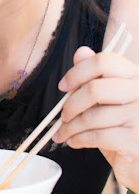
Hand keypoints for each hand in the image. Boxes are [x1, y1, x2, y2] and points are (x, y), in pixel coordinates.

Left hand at [53, 46, 138, 192]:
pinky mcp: (135, 140)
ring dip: (69, 127)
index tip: (64, 87)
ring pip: (91, 116)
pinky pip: (96, 136)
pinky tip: (74, 141)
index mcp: (135, 76)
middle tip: (62, 116)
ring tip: (62, 134)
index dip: (78, 72)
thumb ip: (96, 77)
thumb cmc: (123, 127)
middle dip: (70, 105)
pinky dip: (78, 139)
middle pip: (94, 89)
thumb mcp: (109, 101)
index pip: (104, 61)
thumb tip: (81, 52)